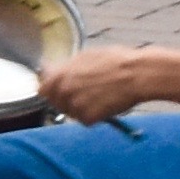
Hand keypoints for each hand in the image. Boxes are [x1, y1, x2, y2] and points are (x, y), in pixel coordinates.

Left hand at [39, 46, 165, 123]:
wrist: (137, 74)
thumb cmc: (116, 62)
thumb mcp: (85, 57)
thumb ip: (66, 67)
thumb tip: (51, 69)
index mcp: (60, 74)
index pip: (42, 90)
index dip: (51, 91)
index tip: (58, 91)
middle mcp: (64, 91)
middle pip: (57, 103)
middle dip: (68, 101)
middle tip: (86, 95)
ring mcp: (75, 106)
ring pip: (72, 113)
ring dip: (82, 109)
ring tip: (100, 96)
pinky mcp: (88, 118)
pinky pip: (86, 121)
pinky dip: (95, 117)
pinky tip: (106, 104)